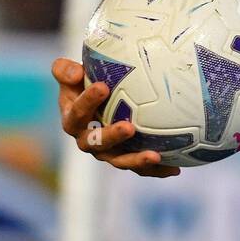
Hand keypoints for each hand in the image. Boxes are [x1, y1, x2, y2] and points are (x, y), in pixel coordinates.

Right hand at [53, 57, 180, 177]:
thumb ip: (65, 71)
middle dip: (112, 136)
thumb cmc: (84, 84)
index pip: (77, 113)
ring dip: (136, 159)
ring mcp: (107, 152)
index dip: (87, 101)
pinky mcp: (125, 158)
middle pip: (97, 143)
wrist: (98, 101)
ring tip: (155, 156)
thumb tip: (75, 74)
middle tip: (129, 127)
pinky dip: (156, 170)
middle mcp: (87, 140)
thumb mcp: (71, 75)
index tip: (102, 87)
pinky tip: (174, 169)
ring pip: (120, 160)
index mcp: (73, 120)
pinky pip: (140, 168)